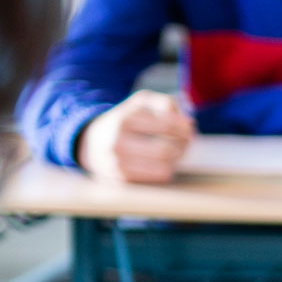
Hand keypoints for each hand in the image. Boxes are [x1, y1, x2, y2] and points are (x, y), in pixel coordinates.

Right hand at [77, 90, 195, 182]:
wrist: (92, 143)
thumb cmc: (125, 120)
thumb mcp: (140, 102)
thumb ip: (165, 103)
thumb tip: (187, 121)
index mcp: (123, 120)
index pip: (167, 125)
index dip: (184, 128)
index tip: (190, 128)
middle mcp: (118, 144)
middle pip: (167, 149)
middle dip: (183, 145)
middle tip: (187, 141)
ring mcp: (118, 164)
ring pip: (164, 167)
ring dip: (178, 158)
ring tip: (178, 150)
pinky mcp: (122, 179)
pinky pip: (157, 177)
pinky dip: (168, 169)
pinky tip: (166, 161)